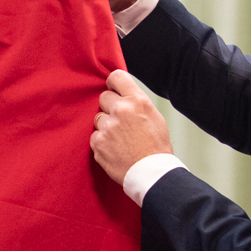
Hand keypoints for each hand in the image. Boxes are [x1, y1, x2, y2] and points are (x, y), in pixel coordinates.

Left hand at [90, 69, 172, 184]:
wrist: (151, 172)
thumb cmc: (156, 146)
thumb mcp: (154, 116)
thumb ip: (137, 103)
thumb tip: (124, 94)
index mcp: (137, 101)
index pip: (116, 77)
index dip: (113, 83)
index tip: (113, 89)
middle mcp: (120, 110)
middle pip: (104, 97)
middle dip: (110, 107)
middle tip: (121, 121)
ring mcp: (107, 127)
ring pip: (98, 118)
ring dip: (106, 126)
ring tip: (120, 139)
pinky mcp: (98, 143)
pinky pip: (95, 136)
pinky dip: (102, 142)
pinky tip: (115, 149)